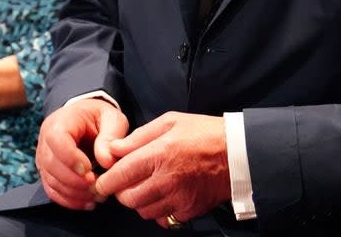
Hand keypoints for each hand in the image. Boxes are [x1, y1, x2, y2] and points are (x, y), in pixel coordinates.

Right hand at [35, 98, 128, 209]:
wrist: (86, 118)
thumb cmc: (99, 117)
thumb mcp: (112, 118)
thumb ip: (110, 136)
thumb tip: (106, 162)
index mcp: (60, 122)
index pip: (57, 140)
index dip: (71, 158)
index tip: (90, 170)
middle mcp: (46, 140)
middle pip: (52, 165)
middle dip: (76, 181)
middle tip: (98, 187)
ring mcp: (43, 158)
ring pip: (52, 181)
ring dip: (75, 194)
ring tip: (98, 196)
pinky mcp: (47, 173)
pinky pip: (53, 191)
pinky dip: (70, 201)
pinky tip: (88, 203)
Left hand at [94, 111, 230, 227]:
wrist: (239, 153)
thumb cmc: (204, 133)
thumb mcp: (170, 121)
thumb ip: (138, 137)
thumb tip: (114, 149)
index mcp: (158, 154)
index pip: (120, 176)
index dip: (106, 181)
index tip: (102, 181)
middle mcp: (166, 180)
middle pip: (128, 198)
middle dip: (121, 192)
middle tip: (126, 182)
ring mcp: (178, 198)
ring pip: (143, 211)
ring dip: (139, 202)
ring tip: (146, 186)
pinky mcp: (189, 210)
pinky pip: (163, 218)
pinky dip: (158, 210)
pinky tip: (163, 196)